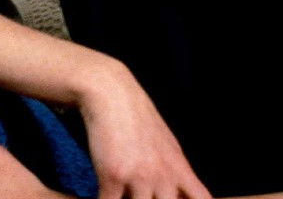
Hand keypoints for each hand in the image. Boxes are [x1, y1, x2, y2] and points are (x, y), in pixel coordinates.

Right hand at [78, 68, 210, 198]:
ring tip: (122, 193)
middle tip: (143, 195)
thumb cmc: (136, 120)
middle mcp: (163, 177)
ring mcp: (139, 177)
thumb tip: (180, 193)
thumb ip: (174, 172)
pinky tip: (102, 193)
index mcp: (179, 170)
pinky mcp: (112, 176)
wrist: (112, 95)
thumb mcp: (166, 145)